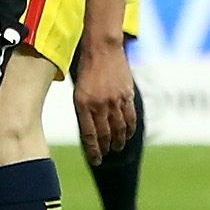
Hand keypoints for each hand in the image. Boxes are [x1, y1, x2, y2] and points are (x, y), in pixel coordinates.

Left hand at [71, 37, 135, 163]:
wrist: (102, 48)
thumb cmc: (87, 70)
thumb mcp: (79, 92)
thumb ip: (84, 112)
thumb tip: (91, 133)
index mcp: (83, 104)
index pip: (89, 135)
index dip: (94, 151)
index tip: (96, 160)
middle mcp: (99, 104)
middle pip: (105, 134)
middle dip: (106, 148)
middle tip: (106, 155)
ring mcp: (114, 100)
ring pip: (119, 129)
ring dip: (119, 141)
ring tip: (118, 147)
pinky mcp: (127, 95)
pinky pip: (130, 118)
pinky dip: (130, 129)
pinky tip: (128, 134)